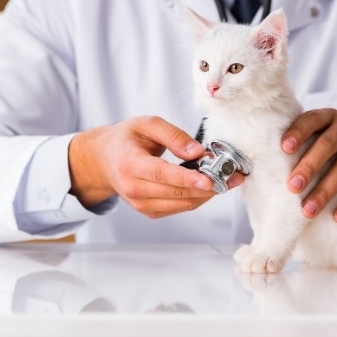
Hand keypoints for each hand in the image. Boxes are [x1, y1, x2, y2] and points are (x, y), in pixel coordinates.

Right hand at [68, 116, 243, 217]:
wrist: (103, 161)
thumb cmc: (126, 139)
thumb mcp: (147, 124)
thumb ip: (173, 135)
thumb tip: (198, 151)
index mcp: (130, 164)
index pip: (162, 175)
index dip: (187, 179)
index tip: (209, 180)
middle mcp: (134, 188)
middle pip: (177, 193)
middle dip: (209, 186)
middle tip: (233, 175)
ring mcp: (141, 204)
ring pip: (183, 204)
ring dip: (209, 194)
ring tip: (229, 179)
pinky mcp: (150, 211)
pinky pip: (180, 207)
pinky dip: (198, 198)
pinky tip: (210, 185)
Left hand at [281, 108, 336, 223]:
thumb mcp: (328, 127)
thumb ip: (306, 137)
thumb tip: (267, 160)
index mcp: (330, 116)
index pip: (312, 119)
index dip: (298, 131)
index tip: (283, 147)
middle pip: (327, 145)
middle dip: (309, 167)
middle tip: (291, 187)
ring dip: (326, 191)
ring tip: (308, 210)